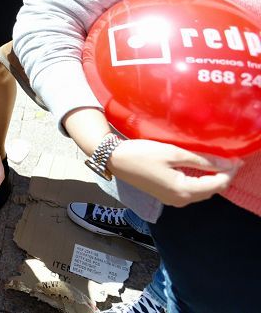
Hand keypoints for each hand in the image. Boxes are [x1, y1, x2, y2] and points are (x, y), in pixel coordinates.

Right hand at [107, 139, 240, 207]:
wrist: (115, 159)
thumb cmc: (142, 154)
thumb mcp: (173, 153)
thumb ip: (202, 160)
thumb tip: (227, 164)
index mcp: (184, 190)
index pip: (218, 184)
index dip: (230, 171)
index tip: (237, 158)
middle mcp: (181, 200)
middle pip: (211, 190)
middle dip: (223, 176)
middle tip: (229, 159)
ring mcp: (173, 200)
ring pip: (201, 192)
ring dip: (211, 179)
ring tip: (217, 162)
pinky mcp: (166, 196)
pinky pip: (190, 191)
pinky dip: (199, 181)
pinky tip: (199, 169)